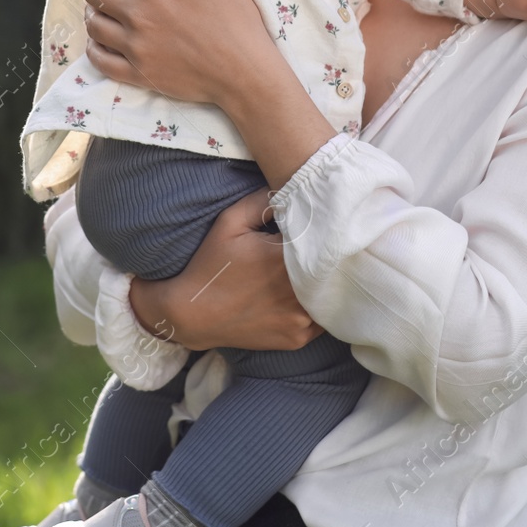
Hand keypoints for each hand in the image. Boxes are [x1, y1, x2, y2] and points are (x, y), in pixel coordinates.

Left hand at [82, 0, 271, 106]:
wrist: (245, 72)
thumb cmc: (237, 18)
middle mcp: (138, 15)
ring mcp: (135, 47)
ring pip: (94, 24)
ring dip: (90, 9)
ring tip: (96, 3)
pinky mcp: (138, 74)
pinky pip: (100, 60)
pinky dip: (92, 47)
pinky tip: (98, 40)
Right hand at [129, 189, 323, 350]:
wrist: (193, 313)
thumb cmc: (211, 264)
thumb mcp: (230, 222)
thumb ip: (263, 200)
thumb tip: (294, 188)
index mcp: (286, 258)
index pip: (324, 238)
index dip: (323, 232)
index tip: (318, 227)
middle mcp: (299, 291)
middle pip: (333, 269)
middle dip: (329, 258)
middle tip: (323, 248)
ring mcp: (301, 319)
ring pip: (330, 296)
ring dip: (325, 285)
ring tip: (315, 273)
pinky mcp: (298, 338)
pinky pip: (321, 321)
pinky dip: (316, 308)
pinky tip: (303, 297)